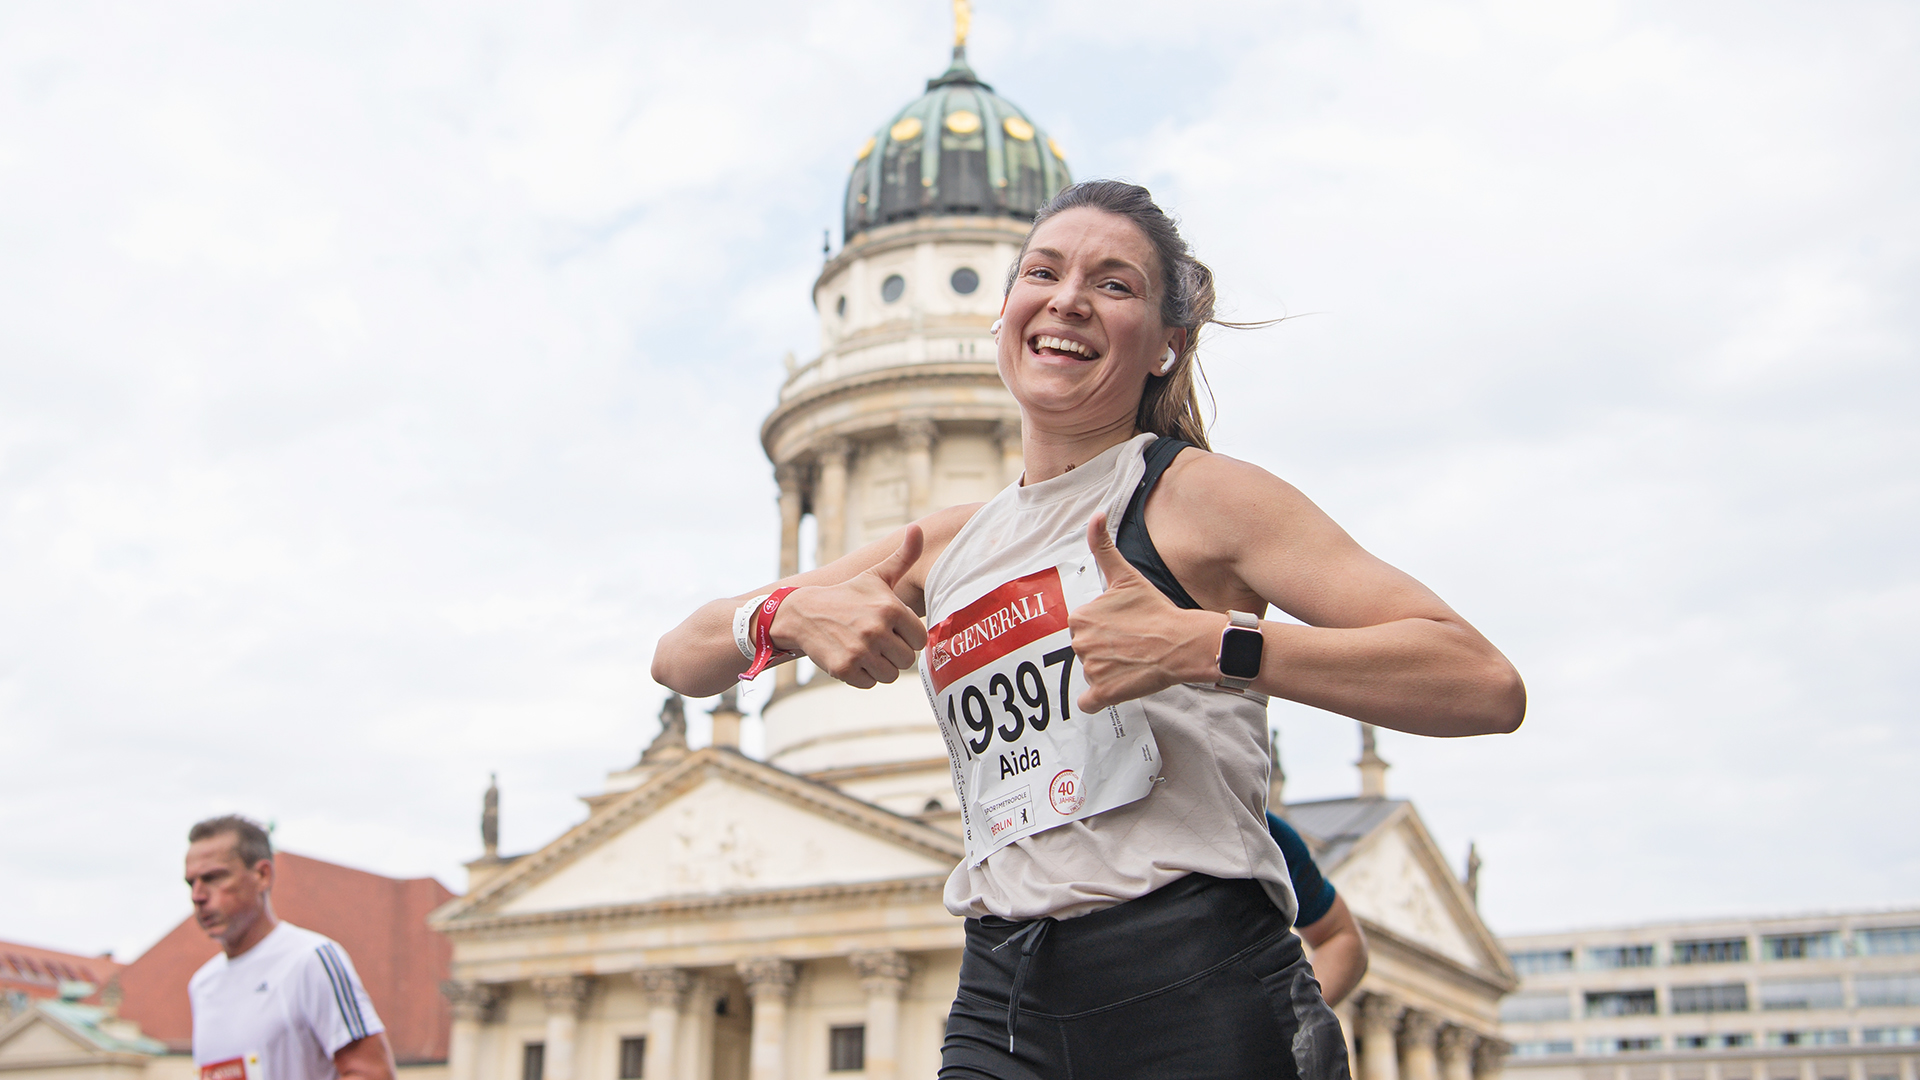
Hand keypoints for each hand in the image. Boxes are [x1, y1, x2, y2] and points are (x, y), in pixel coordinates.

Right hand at [770, 526, 928, 688]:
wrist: (803, 613)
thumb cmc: (847, 595)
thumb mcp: (875, 575)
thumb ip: (903, 557)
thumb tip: (918, 529)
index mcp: (891, 608)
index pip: (920, 639)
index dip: (907, 636)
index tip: (891, 628)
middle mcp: (877, 630)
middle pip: (907, 660)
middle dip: (894, 653)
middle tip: (876, 640)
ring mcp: (860, 651)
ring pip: (890, 675)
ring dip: (879, 666)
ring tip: (864, 648)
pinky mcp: (844, 669)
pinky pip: (869, 684)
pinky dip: (861, 675)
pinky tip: (851, 657)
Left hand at [1071, 513, 1217, 711]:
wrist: (1183, 642)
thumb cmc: (1157, 608)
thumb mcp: (1126, 575)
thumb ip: (1103, 545)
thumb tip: (1095, 513)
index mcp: (1080, 616)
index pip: (1083, 626)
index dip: (1105, 627)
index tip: (1124, 625)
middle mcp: (1079, 643)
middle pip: (1085, 649)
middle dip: (1105, 648)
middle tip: (1131, 642)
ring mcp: (1091, 670)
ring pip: (1091, 672)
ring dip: (1108, 669)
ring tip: (1133, 659)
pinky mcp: (1104, 693)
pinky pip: (1088, 702)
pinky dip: (1099, 698)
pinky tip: (1119, 685)